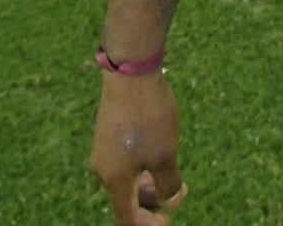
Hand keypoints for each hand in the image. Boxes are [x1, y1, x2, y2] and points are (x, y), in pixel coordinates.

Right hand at [91, 71, 187, 224]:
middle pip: (127, 196)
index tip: (167, 219)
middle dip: (153, 199)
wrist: (130, 72)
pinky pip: (125, 156)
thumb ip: (168, 183)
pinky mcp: (108, 129)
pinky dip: (142, 161)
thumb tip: (169, 198)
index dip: (147, 225)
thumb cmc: (149, 115)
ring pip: (126, 175)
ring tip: (171, 167)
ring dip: (149, 179)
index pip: (126, 217)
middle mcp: (103, 167)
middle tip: (179, 188)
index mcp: (114, 180)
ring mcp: (103, 146)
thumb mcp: (165, 153)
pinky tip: (159, 146)